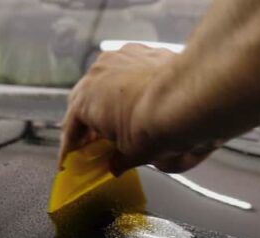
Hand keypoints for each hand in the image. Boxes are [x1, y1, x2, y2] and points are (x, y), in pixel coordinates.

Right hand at [59, 44, 214, 173]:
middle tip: (94, 138)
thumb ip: (118, 161)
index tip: (71, 157)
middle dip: (89, 120)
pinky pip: (131, 69)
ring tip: (116, 117)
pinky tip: (142, 95)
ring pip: (106, 80)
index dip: (71, 146)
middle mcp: (97, 73)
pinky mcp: (144, 50)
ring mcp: (121, 57)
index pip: (72, 128)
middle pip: (86, 99)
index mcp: (86, 101)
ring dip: (108, 98)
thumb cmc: (155, 127)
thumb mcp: (132, 155)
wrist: (189, 98)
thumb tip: (115, 166)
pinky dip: (132, 83)